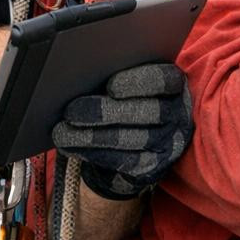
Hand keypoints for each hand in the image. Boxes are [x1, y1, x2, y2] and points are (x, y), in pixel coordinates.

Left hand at [52, 63, 193, 199]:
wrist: (134, 140)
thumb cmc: (126, 101)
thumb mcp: (127, 85)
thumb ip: (114, 75)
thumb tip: (83, 72)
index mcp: (173, 86)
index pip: (161, 80)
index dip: (137, 83)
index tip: (111, 87)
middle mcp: (176, 115)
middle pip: (145, 112)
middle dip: (106, 112)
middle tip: (71, 111)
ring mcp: (167, 143)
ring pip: (132, 140)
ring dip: (93, 136)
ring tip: (63, 131)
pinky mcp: (152, 167)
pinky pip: (123, 161)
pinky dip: (93, 153)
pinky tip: (70, 145)